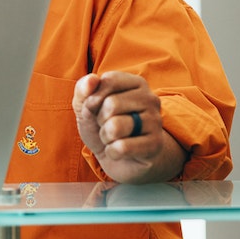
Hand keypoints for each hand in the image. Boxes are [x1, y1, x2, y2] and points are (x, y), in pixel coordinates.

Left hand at [72, 71, 186, 183]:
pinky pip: (122, 147)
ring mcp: (156, 122)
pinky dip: (112, 152)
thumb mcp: (86, 106)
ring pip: (115, 127)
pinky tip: (120, 151)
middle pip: (111, 104)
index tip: (96, 108)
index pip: (108, 81)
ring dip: (105, 137)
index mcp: (136, 83)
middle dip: (100, 120)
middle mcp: (150, 99)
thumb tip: (92, 79)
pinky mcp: (155, 145)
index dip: (92, 98)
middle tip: (107, 126)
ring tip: (114, 138)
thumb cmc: (103, 126)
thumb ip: (83, 89)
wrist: (121, 159)